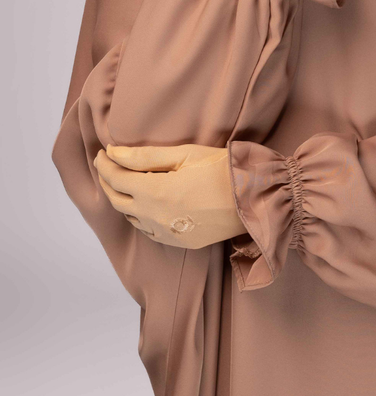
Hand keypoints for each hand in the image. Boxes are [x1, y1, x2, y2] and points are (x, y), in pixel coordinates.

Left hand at [93, 143, 245, 249]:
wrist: (254, 199)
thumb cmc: (222, 169)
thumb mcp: (185, 154)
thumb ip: (145, 156)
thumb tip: (114, 153)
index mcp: (155, 193)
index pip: (115, 178)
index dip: (105, 164)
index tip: (102, 153)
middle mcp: (155, 217)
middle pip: (117, 200)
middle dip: (108, 181)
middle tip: (107, 166)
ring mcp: (166, 233)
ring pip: (131, 217)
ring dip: (123, 199)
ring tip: (126, 182)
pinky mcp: (179, 242)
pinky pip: (148, 230)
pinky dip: (139, 215)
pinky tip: (147, 203)